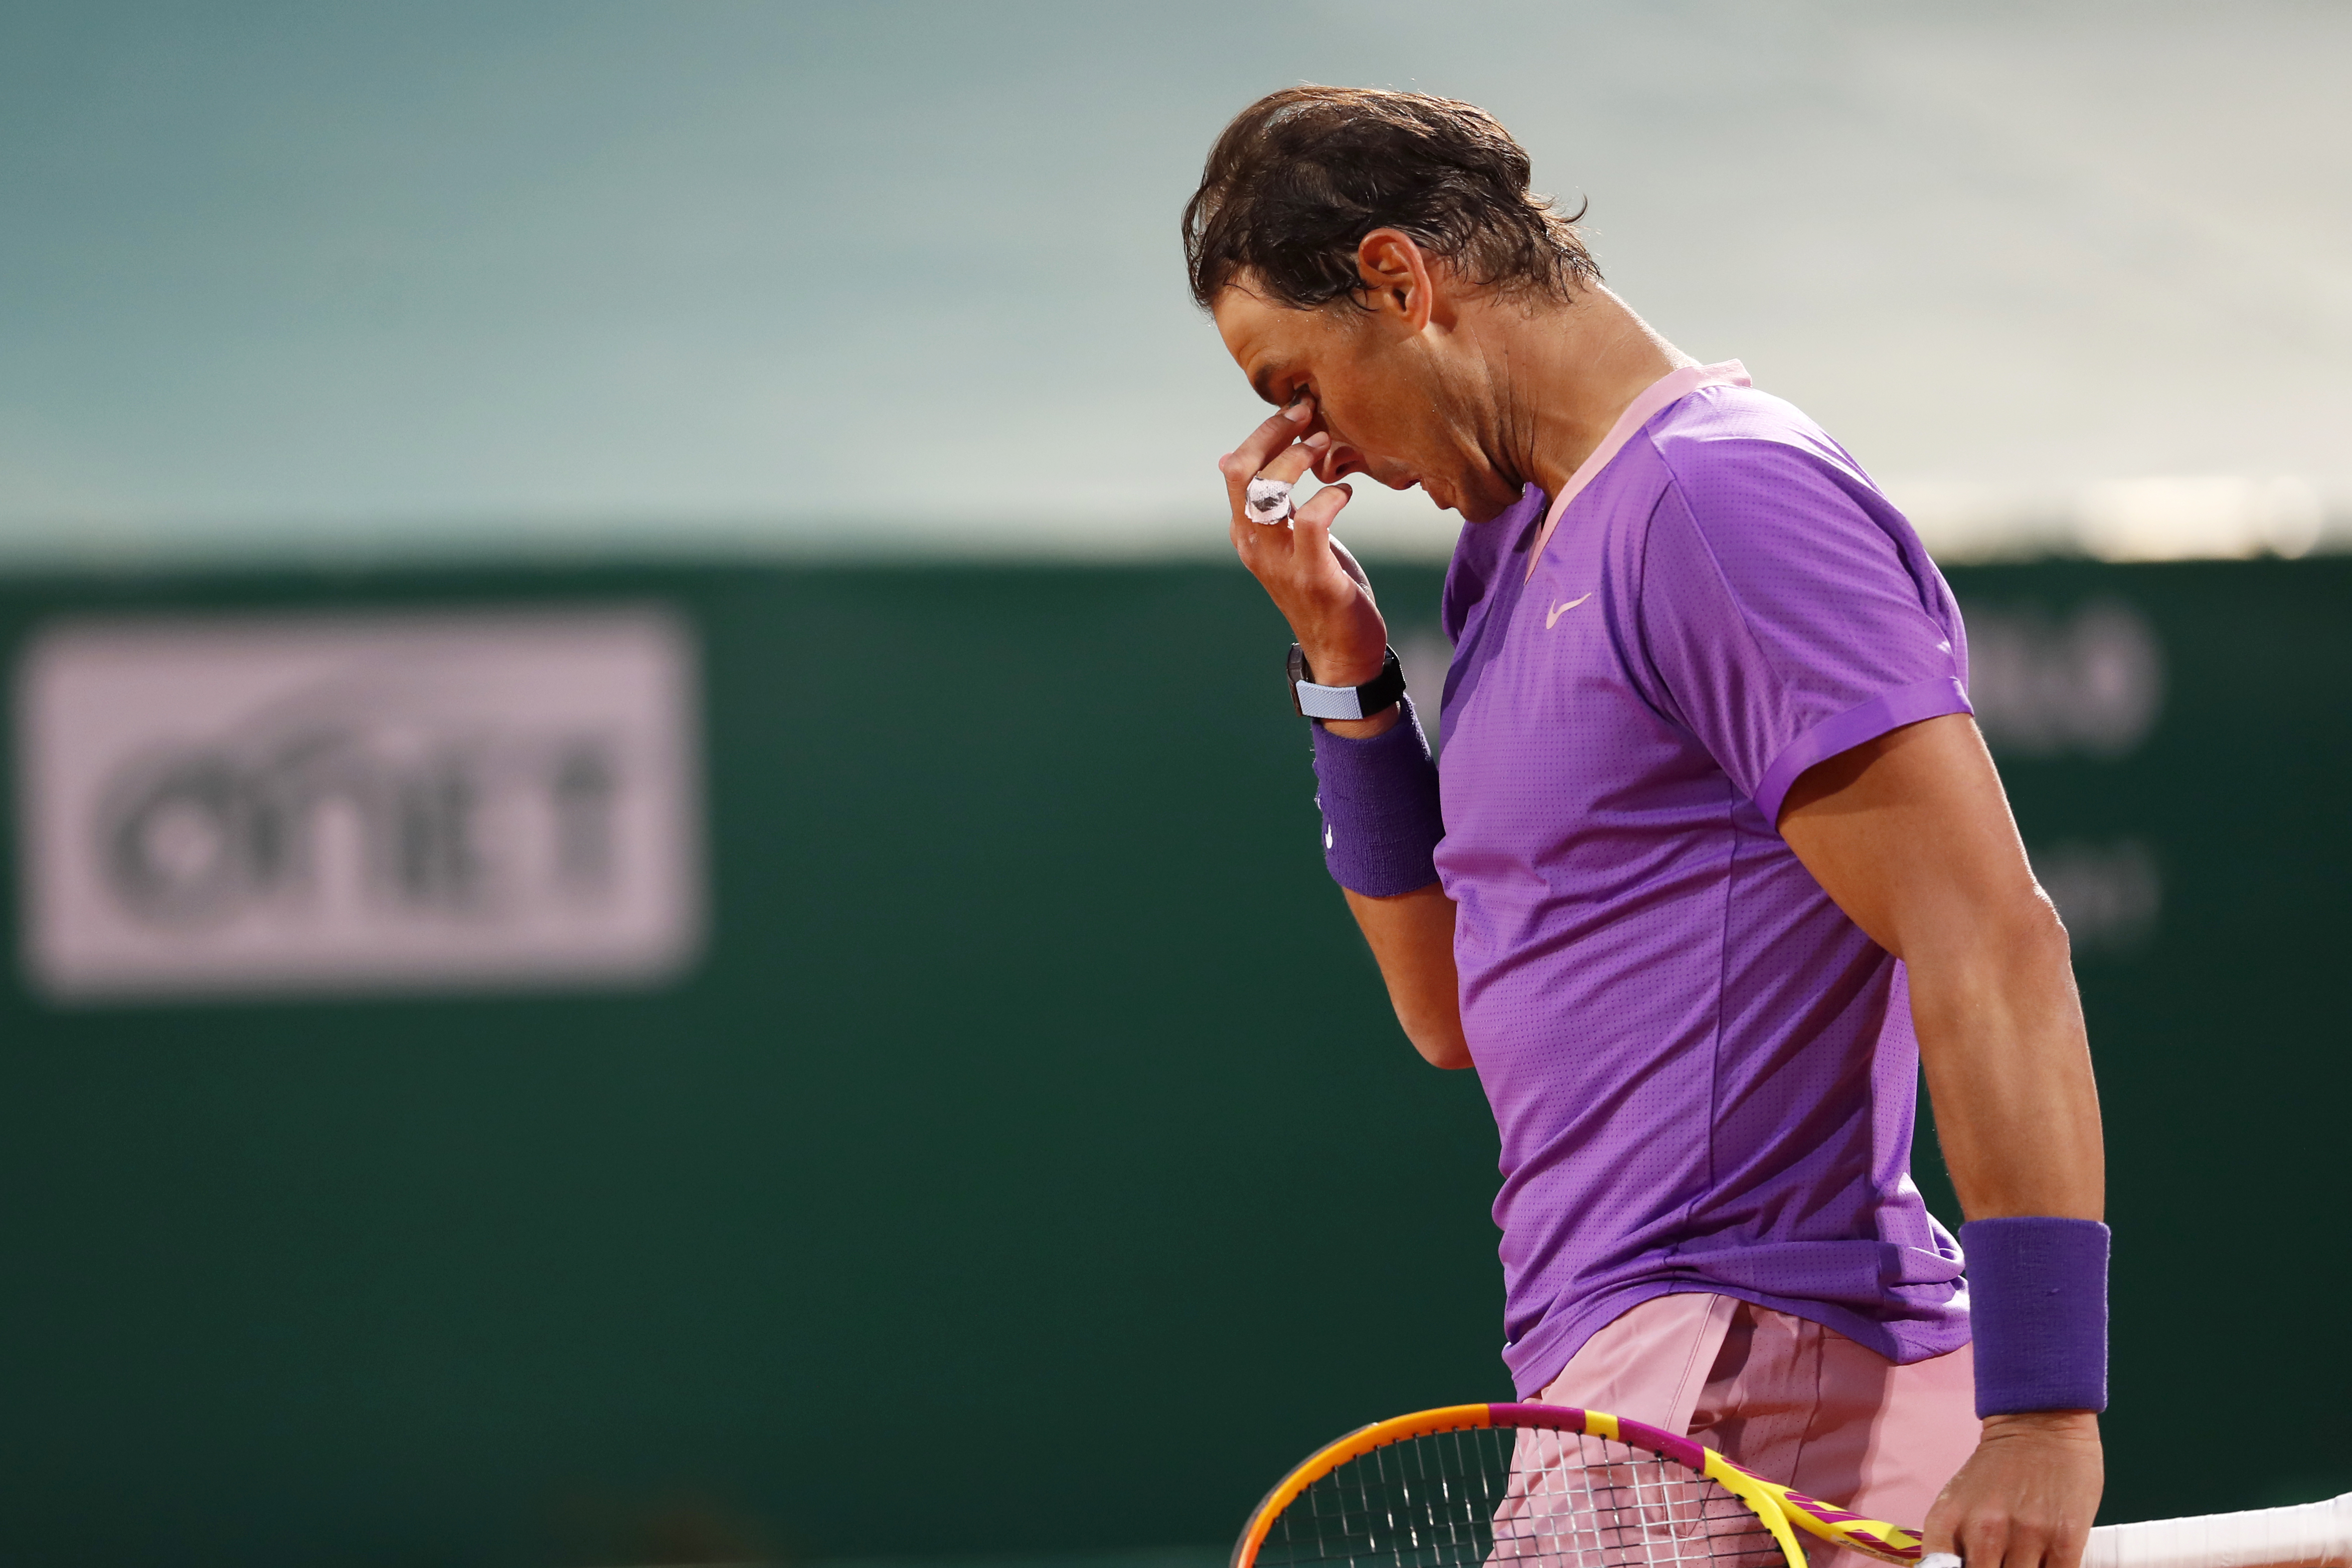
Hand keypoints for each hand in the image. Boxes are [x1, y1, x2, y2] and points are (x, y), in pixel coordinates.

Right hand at [1217, 397, 1391, 733]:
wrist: (1341, 653)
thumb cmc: (1321, 588)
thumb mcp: (1288, 542)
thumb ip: (1272, 505)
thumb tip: (1237, 457)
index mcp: (1245, 532)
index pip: (1235, 466)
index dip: (1264, 431)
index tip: (1297, 407)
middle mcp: (1253, 545)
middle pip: (1242, 471)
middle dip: (1276, 433)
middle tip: (1311, 414)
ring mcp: (1279, 562)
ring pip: (1272, 490)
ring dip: (1301, 458)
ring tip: (1330, 445)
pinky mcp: (1313, 576)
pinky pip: (1312, 520)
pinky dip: (1331, 496)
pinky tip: (1347, 491)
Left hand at [1921, 1412, 2102, 1567]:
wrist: (2039, 1425)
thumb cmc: (1997, 1469)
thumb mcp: (1958, 1501)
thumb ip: (1954, 1543)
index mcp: (1948, 1520)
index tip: (1973, 1566)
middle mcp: (1984, 1531)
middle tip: (2001, 1562)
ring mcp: (2027, 1536)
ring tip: (2023, 1560)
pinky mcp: (2066, 1540)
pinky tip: (2047, 1562)